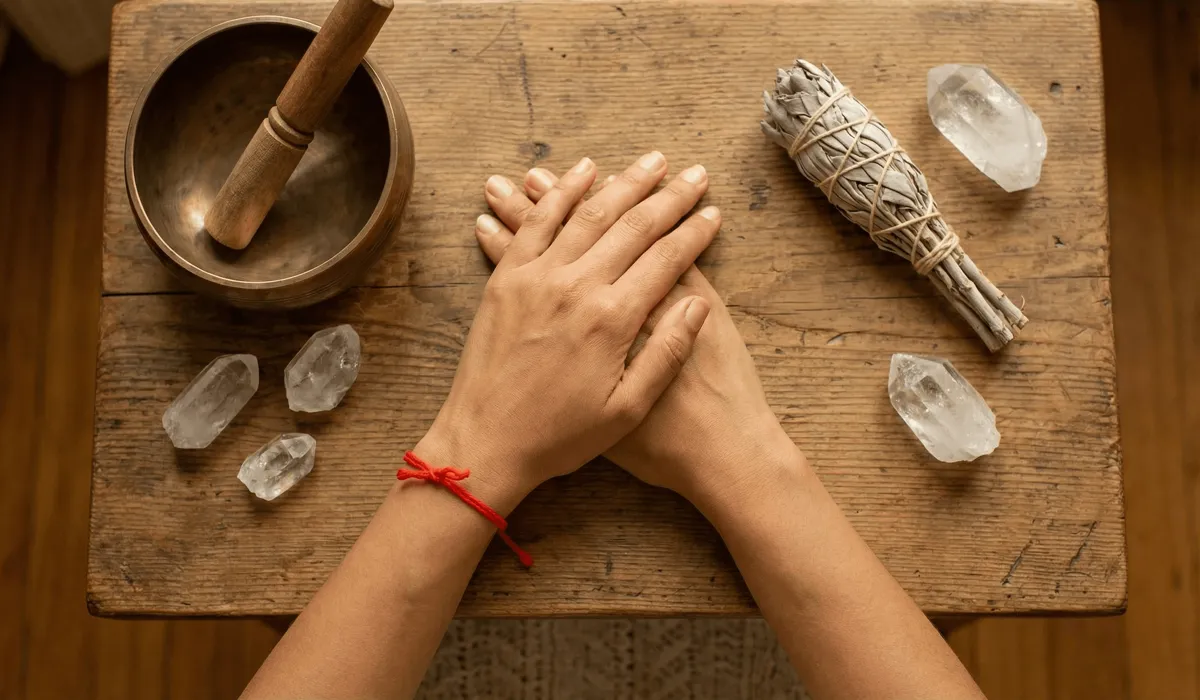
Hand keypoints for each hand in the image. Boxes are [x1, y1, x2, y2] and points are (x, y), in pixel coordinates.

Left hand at [475, 159, 798, 505]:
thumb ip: (666, 354)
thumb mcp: (628, 409)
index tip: (713, 210)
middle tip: (691, 171)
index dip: (694, 230)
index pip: (666, 257)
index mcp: (613, 318)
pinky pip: (537, 224)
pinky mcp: (506, 281)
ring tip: (648, 161)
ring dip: (620, 181)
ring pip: (586, 212)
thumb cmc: (561, 436)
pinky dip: (559, 193)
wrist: (486, 443)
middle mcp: (576, 286)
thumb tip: (696, 306)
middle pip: (631, 224)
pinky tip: (579, 173)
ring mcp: (537, 278)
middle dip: (667, 195)